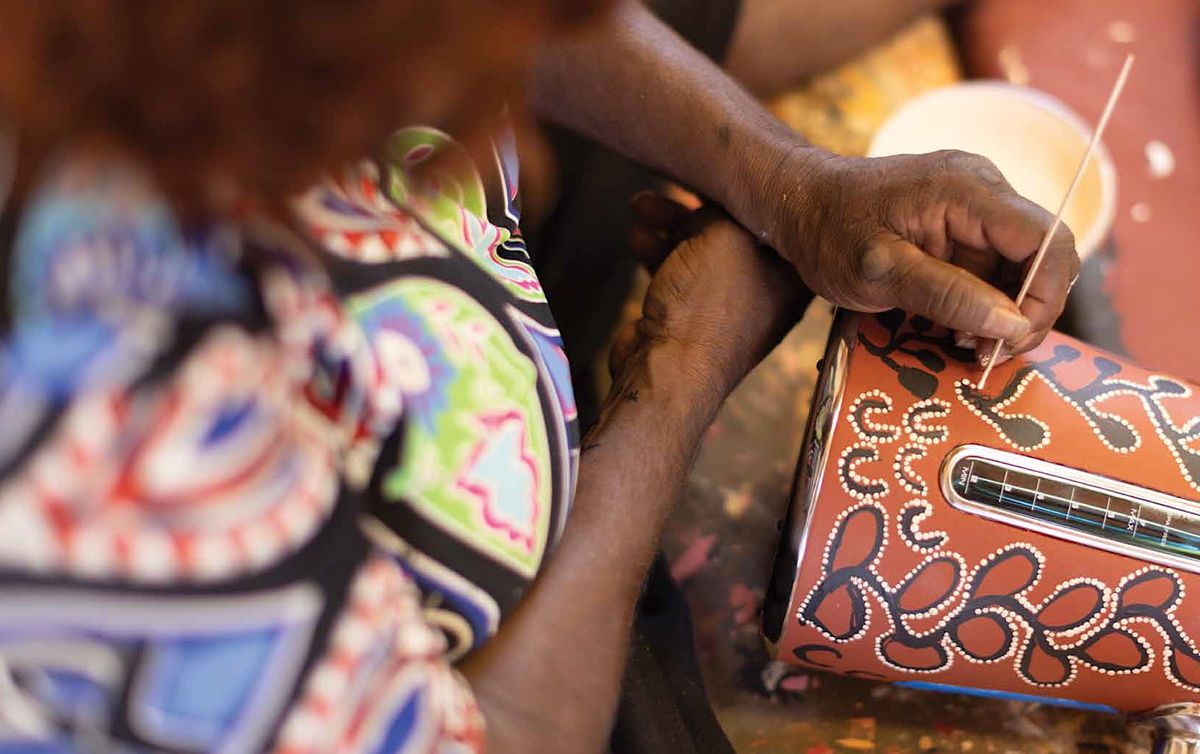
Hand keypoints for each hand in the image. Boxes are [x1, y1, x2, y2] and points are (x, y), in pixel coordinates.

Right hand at [612, 192, 812, 399]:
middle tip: (672, 181)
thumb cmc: (707, 304)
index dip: (749, 184)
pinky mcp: (696, 318)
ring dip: (671, 223)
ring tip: (641, 205)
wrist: (669, 370)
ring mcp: (731, 307)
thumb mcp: (722, 233)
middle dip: (698, 202)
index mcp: (793, 272)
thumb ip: (724, 205)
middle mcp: (770, 290)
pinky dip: (662, 251)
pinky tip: (636, 238)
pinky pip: (683, 272)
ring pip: (704, 248)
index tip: (722, 162)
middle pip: (737, 228)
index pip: (779, 213)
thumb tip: (713, 194)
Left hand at [771, 150, 1079, 363]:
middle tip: (985, 354)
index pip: (1048, 241)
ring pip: (1021, 268)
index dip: (1045, 297)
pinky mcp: (963, 225)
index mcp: (968, 190)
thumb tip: (1013, 324)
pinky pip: (994, 268)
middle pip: (1043, 257)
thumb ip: (947, 296)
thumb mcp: (879, 272)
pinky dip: (984, 303)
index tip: (1010, 342)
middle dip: (1024, 313)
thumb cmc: (828, 232)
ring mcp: (975, 206)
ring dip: (1003, 314)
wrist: (797, 203)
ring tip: (964, 344)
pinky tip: (955, 327)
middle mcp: (983, 189)